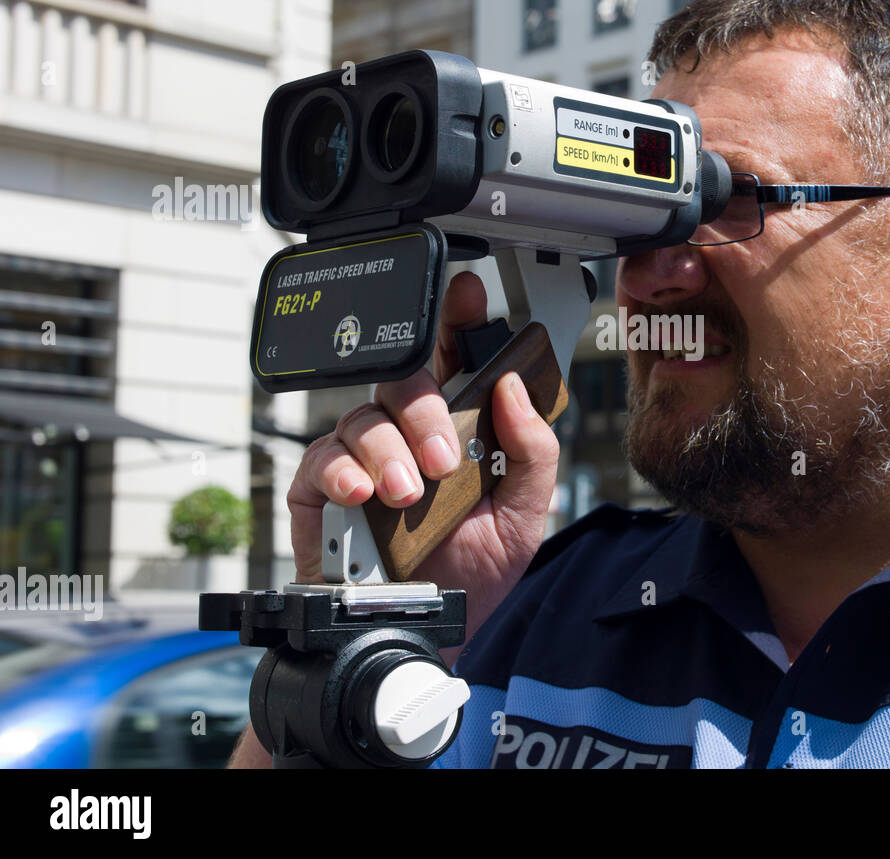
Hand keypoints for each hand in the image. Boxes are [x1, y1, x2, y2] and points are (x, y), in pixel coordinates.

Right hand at [284, 271, 559, 661]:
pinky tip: (365, 495)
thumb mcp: (526, 513)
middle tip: (446, 461)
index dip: (459, 320)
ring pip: (363, 418)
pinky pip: (321, 460)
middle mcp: (406, 435)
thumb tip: (514, 387)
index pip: (455, 360)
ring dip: (389, 451)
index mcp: (459, 429)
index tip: (470, 294)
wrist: (434, 632)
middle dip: (425, 412)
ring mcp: (361, 460)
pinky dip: (343, 472)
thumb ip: (532, 451)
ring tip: (411, 495)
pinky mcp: (321, 492)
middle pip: (404, 381)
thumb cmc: (475, 571)